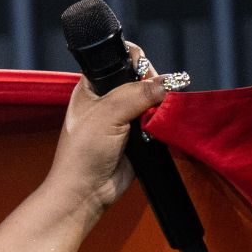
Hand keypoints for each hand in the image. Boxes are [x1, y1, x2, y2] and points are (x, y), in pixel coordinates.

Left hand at [43, 41, 168, 217]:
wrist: (86, 192)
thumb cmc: (83, 152)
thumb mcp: (107, 114)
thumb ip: (137, 93)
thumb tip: (168, 83)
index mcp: (92, 87)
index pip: (120, 59)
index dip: (135, 62)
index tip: (144, 74)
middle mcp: (109, 99)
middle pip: (143, 78)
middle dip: (154, 85)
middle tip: (154, 99)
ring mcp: (125, 117)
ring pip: (155, 99)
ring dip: (162, 104)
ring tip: (158, 114)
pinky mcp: (140, 136)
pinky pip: (159, 120)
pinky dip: (165, 121)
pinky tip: (164, 125)